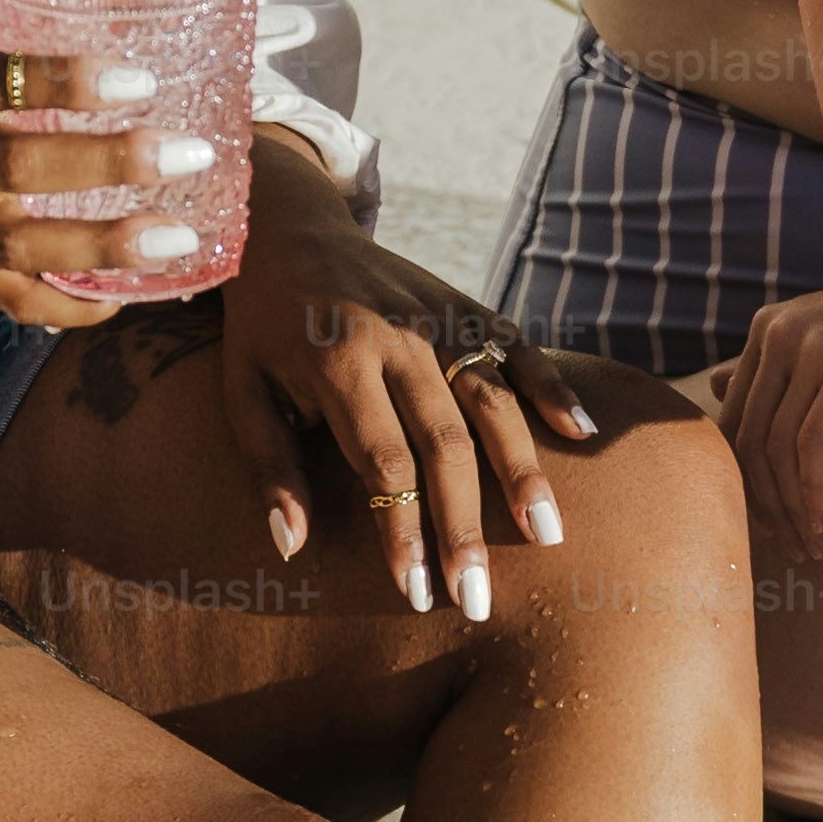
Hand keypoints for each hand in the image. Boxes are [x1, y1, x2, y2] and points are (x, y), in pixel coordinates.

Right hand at [0, 0, 206, 317]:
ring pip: (14, 244)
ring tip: (177, 241)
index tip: (141, 81)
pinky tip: (120, 300)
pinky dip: (63, 305)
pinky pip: (4, 295)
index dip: (67, 83)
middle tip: (185, 155)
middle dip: (106, 164)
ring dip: (100, 249)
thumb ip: (14, 8)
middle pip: (12, 165)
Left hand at [209, 186, 604, 617]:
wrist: (285, 224)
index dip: (403, 530)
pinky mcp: (460, 304)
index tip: (417, 593)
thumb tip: (289, 547)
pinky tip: (580, 434)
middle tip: (478, 597)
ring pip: (491, 402)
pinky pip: (515, 346)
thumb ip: (269, 467)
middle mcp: (396, 338)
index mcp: (338, 362)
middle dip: (464, 527)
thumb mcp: (242, 391)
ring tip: (547, 536)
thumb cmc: (260, 324)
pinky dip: (550, 386)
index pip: (383, 463)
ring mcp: (436, 318)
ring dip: (522, 471)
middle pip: (445, 445)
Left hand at [719, 270, 822, 557]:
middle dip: (768, 507)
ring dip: (794, 512)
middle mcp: (780, 334)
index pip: (737, 421)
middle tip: (792, 550)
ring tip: (816, 549)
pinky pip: (815, 449)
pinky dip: (816, 495)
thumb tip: (714, 383)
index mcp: (769, 328)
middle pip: (751, 441)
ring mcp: (810, 348)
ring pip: (780, 452)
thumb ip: (776, 365)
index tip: (770, 526)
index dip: (748, 482)